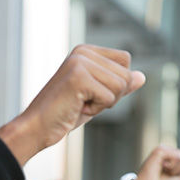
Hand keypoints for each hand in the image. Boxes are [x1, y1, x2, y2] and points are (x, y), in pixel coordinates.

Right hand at [0, 45, 145, 165]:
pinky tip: (76, 108)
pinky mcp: (79, 77)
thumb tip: (142, 76)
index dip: (116, 84)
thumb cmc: (64, 114)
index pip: (126, 62)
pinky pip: (109, 98)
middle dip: (112, 96)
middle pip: (126, 75)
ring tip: (79, 104)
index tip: (91, 93)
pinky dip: (96, 110)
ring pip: (120, 86)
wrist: (37, 128)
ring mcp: (80, 62)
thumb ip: (119, 85)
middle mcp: (83, 52)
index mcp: (86, 51)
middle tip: (84, 102)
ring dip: (103, 104)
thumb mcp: (97, 98)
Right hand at [132, 145, 179, 179]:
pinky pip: (177, 157)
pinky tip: (162, 167)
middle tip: (167, 175)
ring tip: (163, 172)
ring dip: (176, 169)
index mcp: (174, 157)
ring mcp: (164, 150)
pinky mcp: (160, 150)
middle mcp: (169, 151)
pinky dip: (172, 166)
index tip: (172, 176)